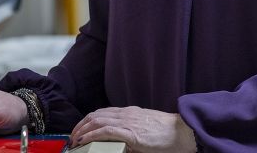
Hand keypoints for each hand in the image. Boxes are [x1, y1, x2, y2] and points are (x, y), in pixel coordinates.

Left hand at [69, 106, 196, 152]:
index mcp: (131, 113)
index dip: (88, 121)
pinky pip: (105, 130)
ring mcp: (129, 122)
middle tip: (73, 136)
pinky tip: (84, 140)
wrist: (183, 132)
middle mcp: (127, 114)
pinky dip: (91, 134)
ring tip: (75, 140)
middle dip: (81, 125)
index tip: (80, 131)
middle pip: (96, 114)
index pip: (103, 112)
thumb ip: (132, 132)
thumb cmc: (168, 133)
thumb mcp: (146, 129)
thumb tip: (119, 142)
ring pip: (97, 120)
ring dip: (82, 130)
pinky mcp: (131, 132)